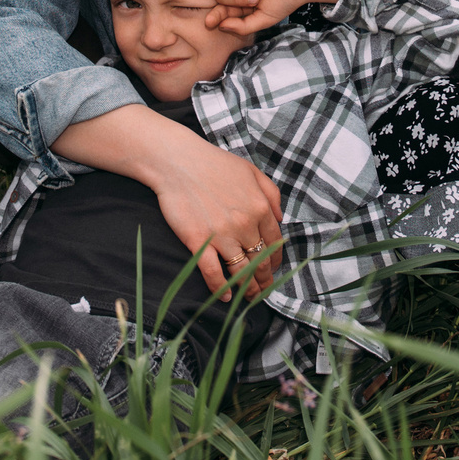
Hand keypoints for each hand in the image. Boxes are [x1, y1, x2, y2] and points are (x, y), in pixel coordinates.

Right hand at [145, 136, 285, 298]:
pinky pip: (213, 273)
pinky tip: (225, 297)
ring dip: (248, 288)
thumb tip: (281, 217)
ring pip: (241, 271)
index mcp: (259, 207)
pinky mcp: (198, 242)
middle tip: (264, 290)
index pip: (274, 242)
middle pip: (260, 260)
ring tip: (250, 297)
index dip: (275, 259)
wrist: (177, 161)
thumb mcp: (251, 170)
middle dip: (264, 279)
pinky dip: (220, 289)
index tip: (272, 268)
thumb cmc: (213, 163)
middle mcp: (244, 224)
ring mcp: (221, 235)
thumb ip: (271, 193)